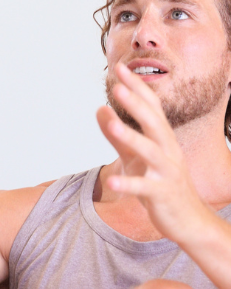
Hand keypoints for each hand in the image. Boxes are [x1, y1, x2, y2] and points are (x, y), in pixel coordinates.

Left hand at [96, 63, 212, 244]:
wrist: (189, 221)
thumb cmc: (160, 184)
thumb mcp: (135, 157)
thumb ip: (117, 136)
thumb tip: (99, 109)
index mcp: (163, 138)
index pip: (151, 107)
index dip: (136, 87)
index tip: (119, 68)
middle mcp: (168, 151)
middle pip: (154, 122)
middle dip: (136, 104)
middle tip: (118, 86)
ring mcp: (167, 172)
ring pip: (150, 151)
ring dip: (131, 137)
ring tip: (111, 125)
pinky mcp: (162, 195)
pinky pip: (144, 189)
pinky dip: (129, 184)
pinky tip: (112, 182)